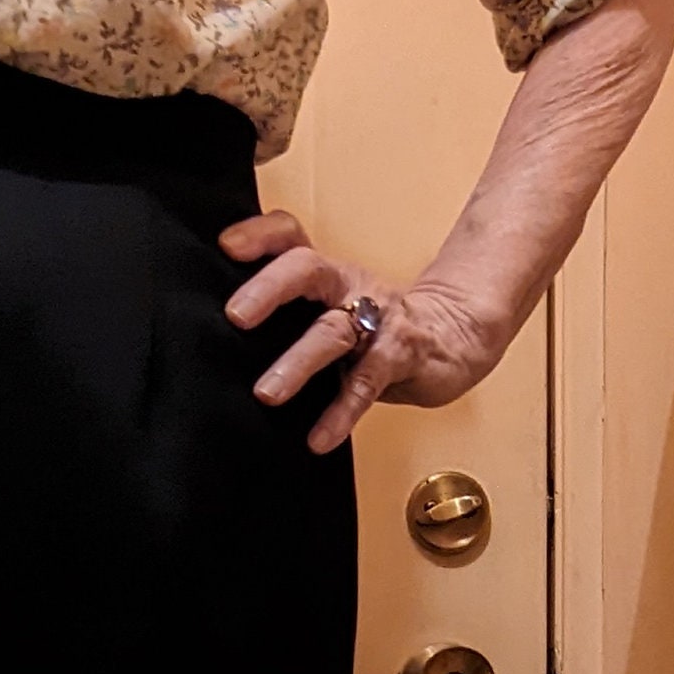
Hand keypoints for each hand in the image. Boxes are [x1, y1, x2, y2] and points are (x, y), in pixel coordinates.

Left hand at [219, 210, 516, 454]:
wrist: (454, 336)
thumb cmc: (378, 327)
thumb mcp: (332, 311)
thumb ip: (289, 316)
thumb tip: (218, 343)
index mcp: (327, 273)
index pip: (291, 237)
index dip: (260, 235)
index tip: (226, 247)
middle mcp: (348, 287)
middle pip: (307, 269)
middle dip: (270, 289)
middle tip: (235, 316)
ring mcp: (376, 318)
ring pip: (333, 333)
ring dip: (298, 362)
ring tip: (267, 393)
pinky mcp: (400, 355)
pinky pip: (367, 384)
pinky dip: (341, 412)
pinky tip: (319, 438)